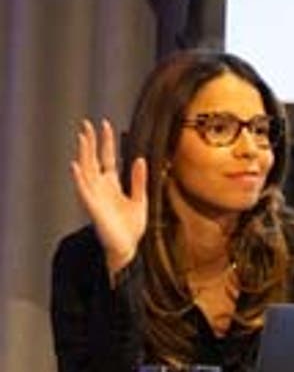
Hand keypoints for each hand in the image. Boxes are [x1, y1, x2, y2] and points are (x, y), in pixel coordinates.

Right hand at [69, 119, 147, 275]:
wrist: (128, 247)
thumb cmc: (131, 226)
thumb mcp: (140, 198)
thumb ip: (139, 180)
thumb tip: (140, 159)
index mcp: (112, 183)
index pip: (107, 157)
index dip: (106, 141)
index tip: (105, 124)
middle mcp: (100, 187)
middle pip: (92, 159)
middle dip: (90, 142)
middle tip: (86, 124)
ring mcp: (95, 196)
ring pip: (86, 170)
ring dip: (83, 154)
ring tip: (81, 138)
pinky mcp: (93, 207)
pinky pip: (83, 190)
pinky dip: (78, 178)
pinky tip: (75, 165)